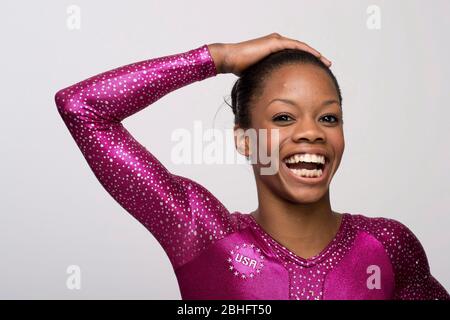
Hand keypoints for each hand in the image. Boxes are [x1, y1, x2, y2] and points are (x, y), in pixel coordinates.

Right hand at [207, 33, 331, 75]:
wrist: (230, 59)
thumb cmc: (240, 70)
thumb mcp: (259, 78)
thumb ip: (268, 83)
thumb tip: (271, 99)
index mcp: (274, 52)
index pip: (295, 57)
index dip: (307, 64)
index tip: (316, 72)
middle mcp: (277, 44)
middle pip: (301, 51)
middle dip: (315, 59)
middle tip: (327, 66)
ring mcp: (276, 41)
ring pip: (301, 48)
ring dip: (315, 55)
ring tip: (326, 62)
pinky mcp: (275, 42)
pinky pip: (296, 46)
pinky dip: (307, 51)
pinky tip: (317, 57)